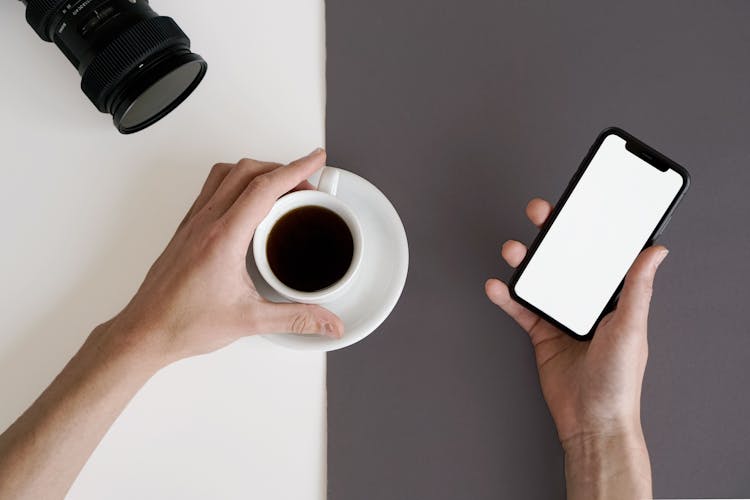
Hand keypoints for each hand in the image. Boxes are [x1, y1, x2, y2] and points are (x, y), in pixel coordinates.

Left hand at [108, 148, 343, 365]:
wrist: (146, 331)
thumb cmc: (183, 323)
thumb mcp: (250, 321)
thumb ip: (296, 318)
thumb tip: (327, 322)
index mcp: (224, 238)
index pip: (265, 188)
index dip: (296, 169)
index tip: (316, 160)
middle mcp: (206, 222)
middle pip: (248, 171)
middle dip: (283, 169)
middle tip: (307, 183)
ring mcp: (194, 222)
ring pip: (227, 174)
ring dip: (257, 171)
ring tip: (280, 185)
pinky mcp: (187, 229)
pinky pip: (212, 189)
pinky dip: (236, 183)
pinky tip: (249, 203)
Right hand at [485, 198, 665, 498]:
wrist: (591, 420)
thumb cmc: (619, 381)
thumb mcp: (631, 328)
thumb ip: (637, 288)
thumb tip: (656, 252)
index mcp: (613, 298)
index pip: (600, 255)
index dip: (588, 230)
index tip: (577, 208)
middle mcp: (587, 304)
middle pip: (566, 261)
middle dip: (552, 235)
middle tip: (540, 214)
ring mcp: (562, 318)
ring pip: (540, 280)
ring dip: (525, 262)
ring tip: (513, 249)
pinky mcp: (541, 334)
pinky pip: (520, 310)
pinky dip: (506, 297)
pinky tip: (497, 286)